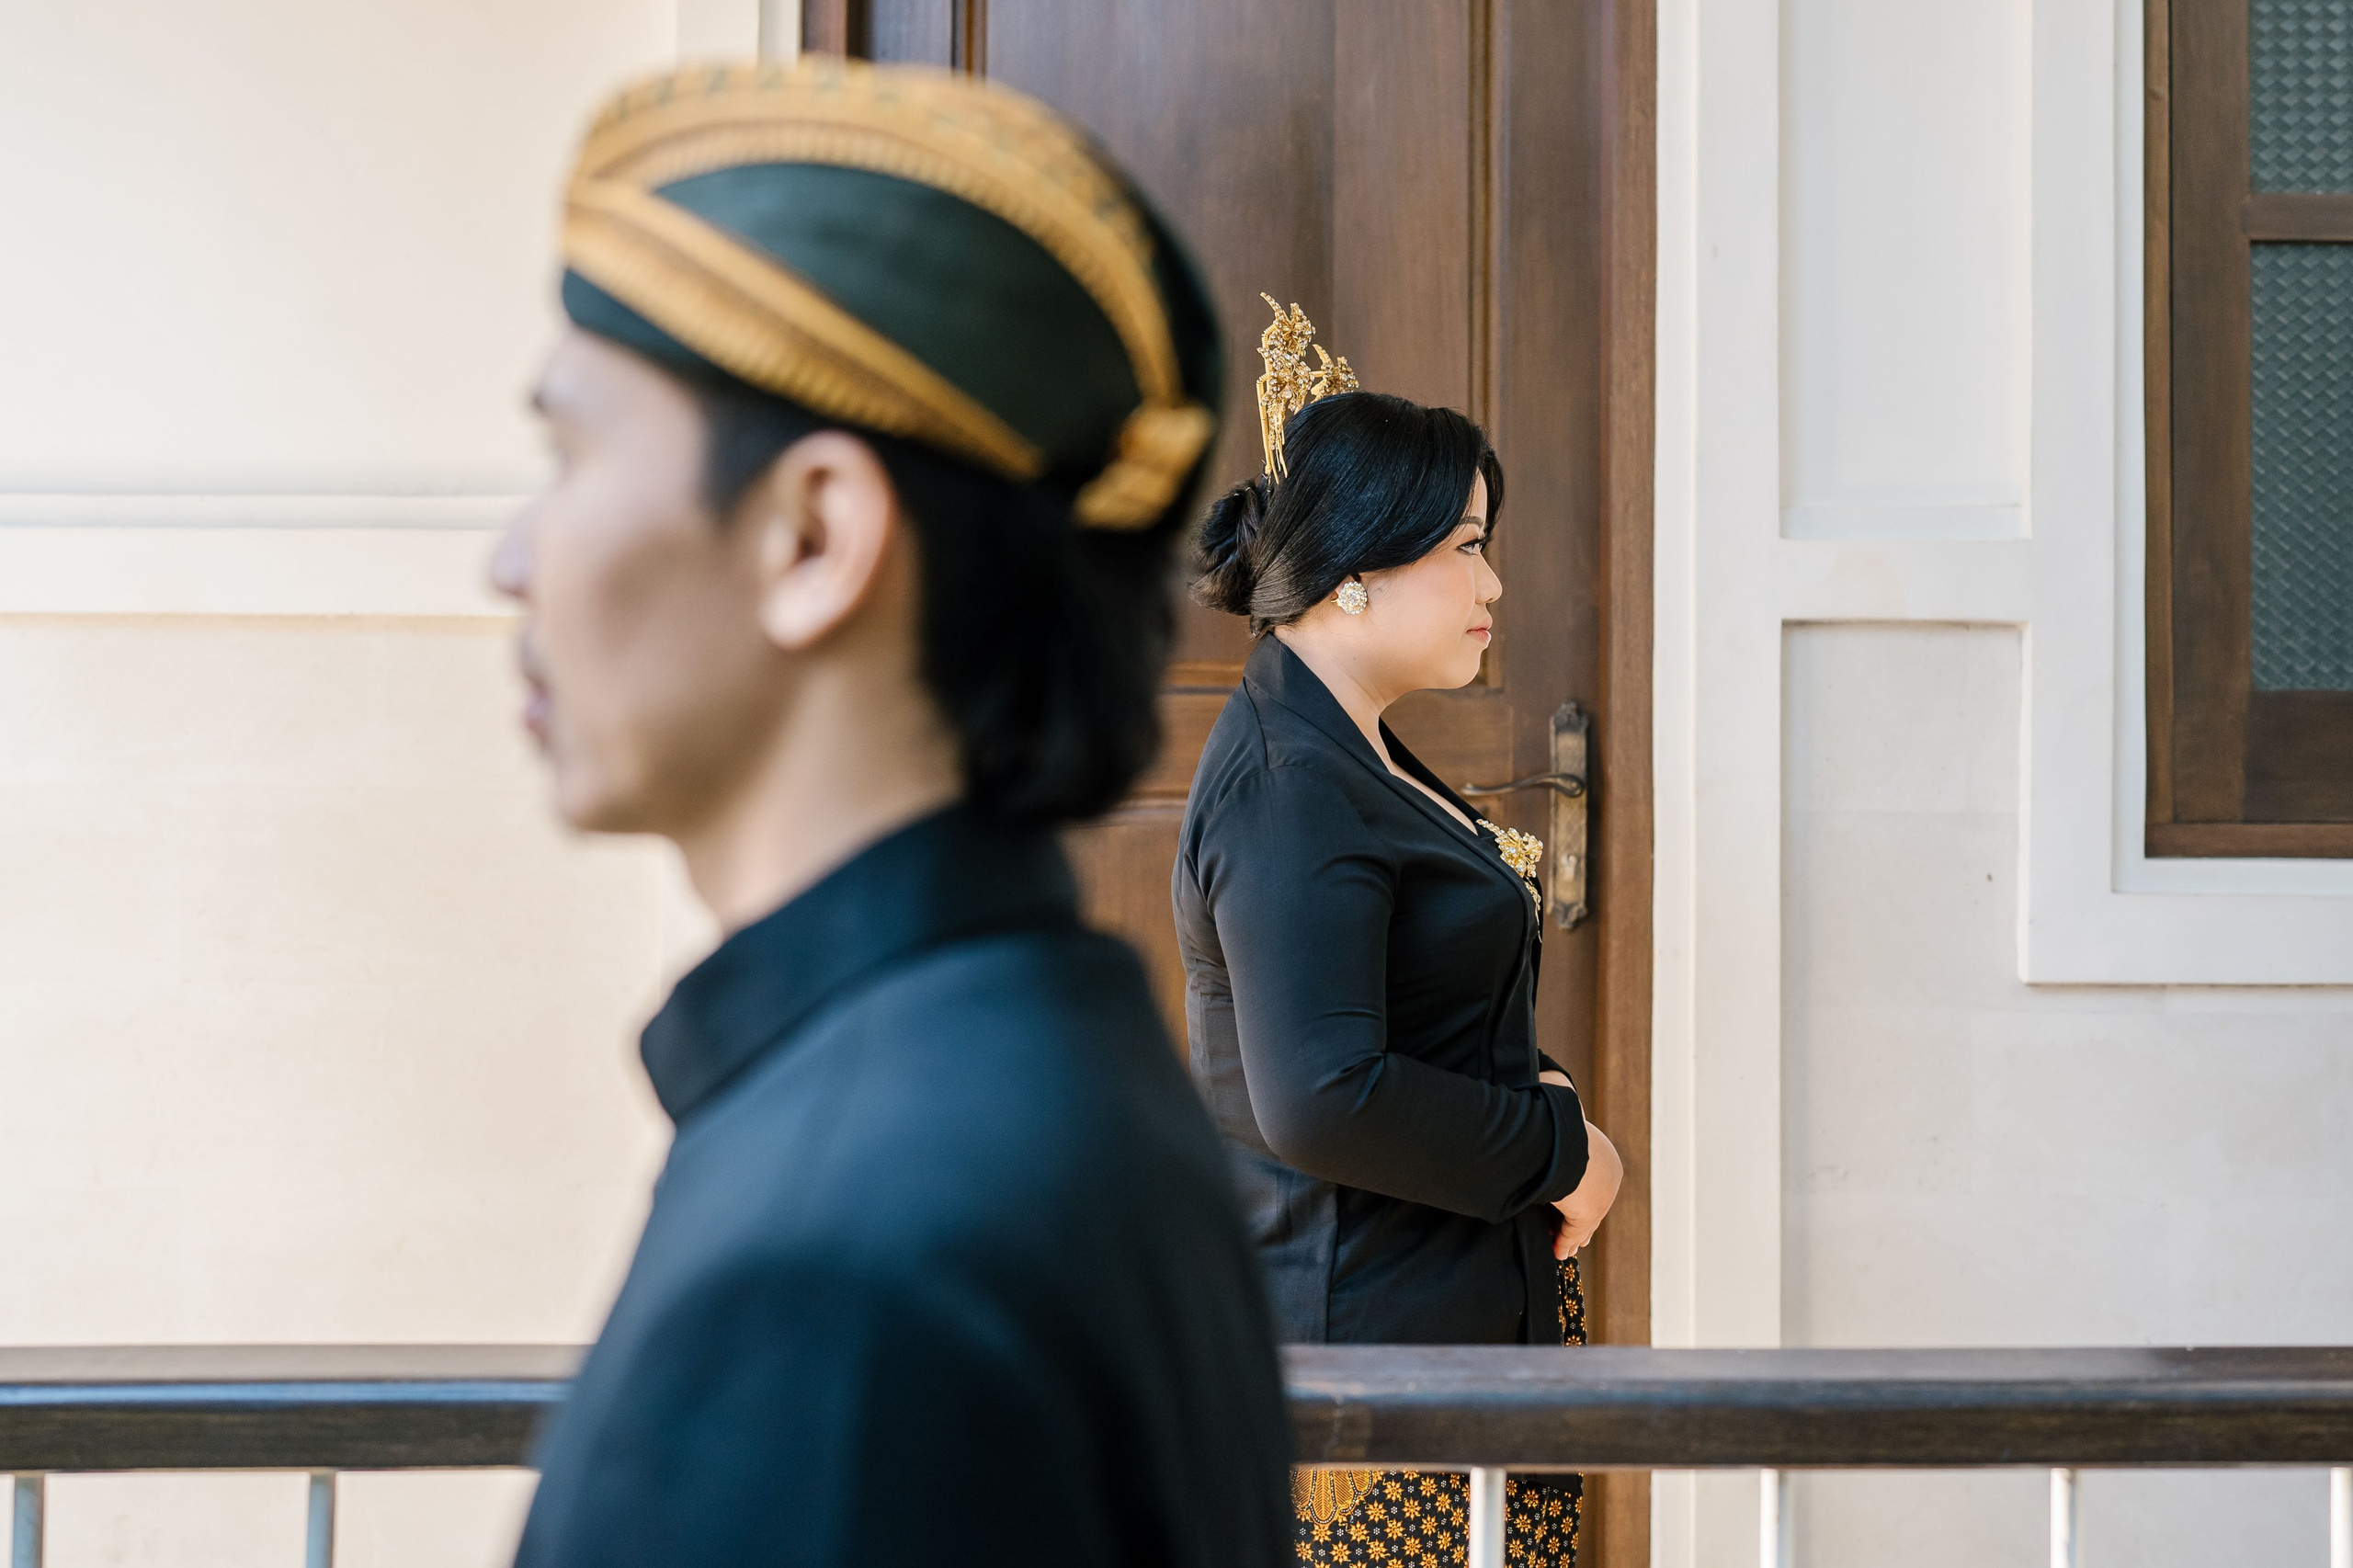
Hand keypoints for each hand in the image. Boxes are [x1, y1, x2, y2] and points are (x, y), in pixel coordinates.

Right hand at [1548, 1119, 1621, 1260]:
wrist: (1556, 1132)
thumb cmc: (1554, 1121)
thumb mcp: (1560, 1119)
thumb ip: (1557, 1118)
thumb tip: (1547, 1083)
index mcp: (1606, 1156)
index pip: (1592, 1181)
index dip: (1580, 1196)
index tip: (1569, 1207)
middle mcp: (1610, 1177)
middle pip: (1593, 1204)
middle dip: (1579, 1221)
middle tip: (1567, 1234)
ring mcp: (1602, 1196)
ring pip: (1585, 1221)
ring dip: (1571, 1235)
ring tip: (1560, 1246)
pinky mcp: (1588, 1211)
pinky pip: (1573, 1231)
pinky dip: (1564, 1243)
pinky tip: (1557, 1251)